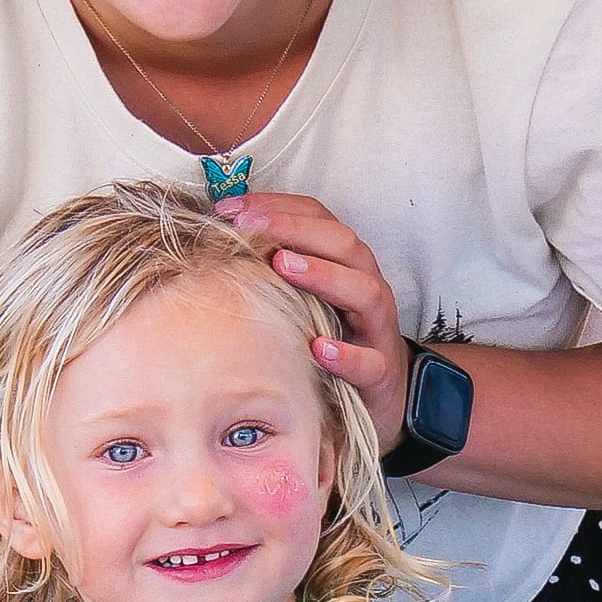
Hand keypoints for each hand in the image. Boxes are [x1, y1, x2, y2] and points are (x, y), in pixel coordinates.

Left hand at [215, 193, 411, 448]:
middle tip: (249, 226)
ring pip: (365, 292)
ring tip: (283, 265)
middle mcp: (367, 287)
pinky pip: (369, 362)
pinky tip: (317, 348)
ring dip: (323, 275)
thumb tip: (218, 243)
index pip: (319, 219)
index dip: (277, 206)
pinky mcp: (381, 371)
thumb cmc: (333, 337)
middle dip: (295, 228)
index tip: (229, 207)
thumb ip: (275, 270)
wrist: (382, 394)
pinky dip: (346, 354)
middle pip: (344, 244)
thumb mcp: (306, 298)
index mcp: (347, 264)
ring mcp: (377, 329)